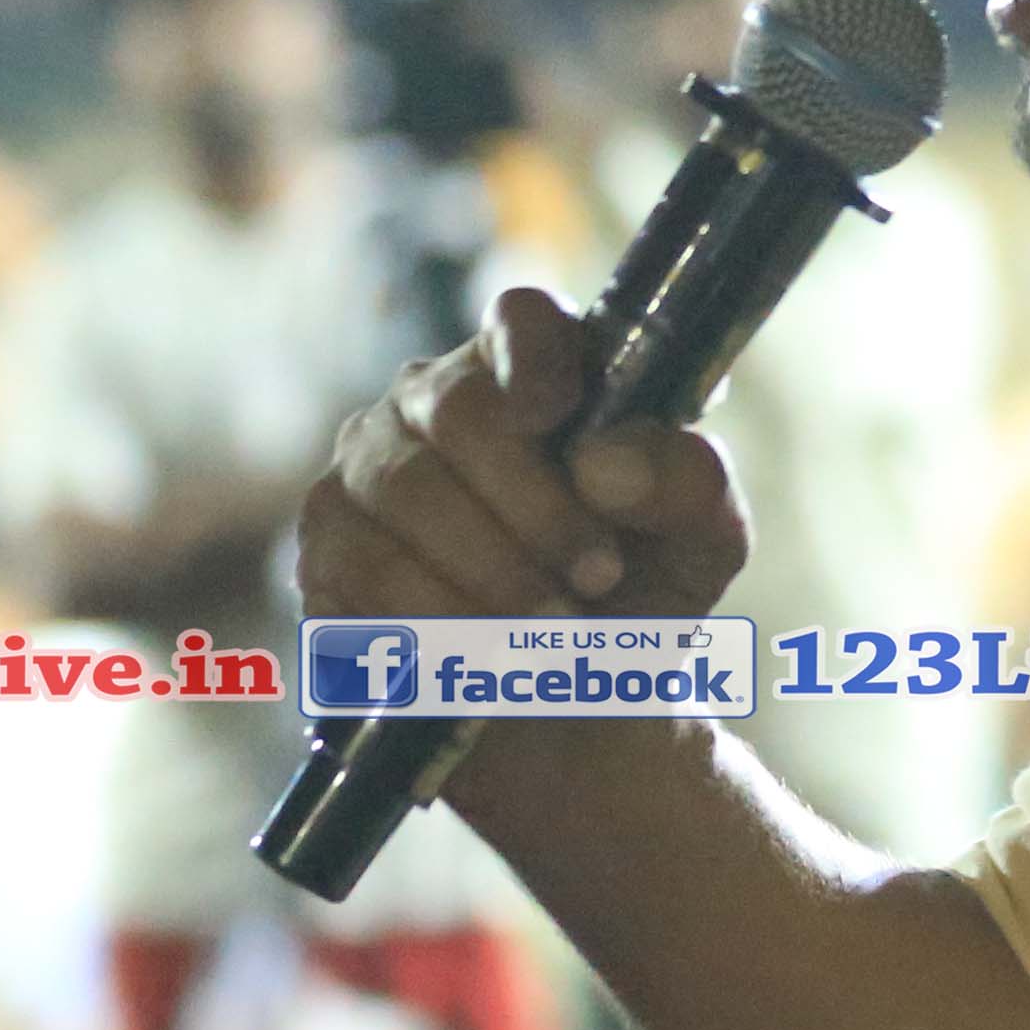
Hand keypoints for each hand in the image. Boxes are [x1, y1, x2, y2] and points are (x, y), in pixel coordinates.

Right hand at [296, 288, 748, 629]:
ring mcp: (371, 465)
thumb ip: (687, 484)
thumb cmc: (637, 600)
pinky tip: (486, 650)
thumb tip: (603, 464)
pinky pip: (367, 562)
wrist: (571, 710)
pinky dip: (438, 613)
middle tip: (597, 579)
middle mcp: (439, 399)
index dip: (534, 357)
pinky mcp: (330, 542)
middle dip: (536, 508)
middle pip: (460, 409)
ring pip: (408, 490)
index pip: (521, 319)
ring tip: (553, 629)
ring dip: (494, 571)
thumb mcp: (700, 544)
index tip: (557, 418)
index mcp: (539, 373)